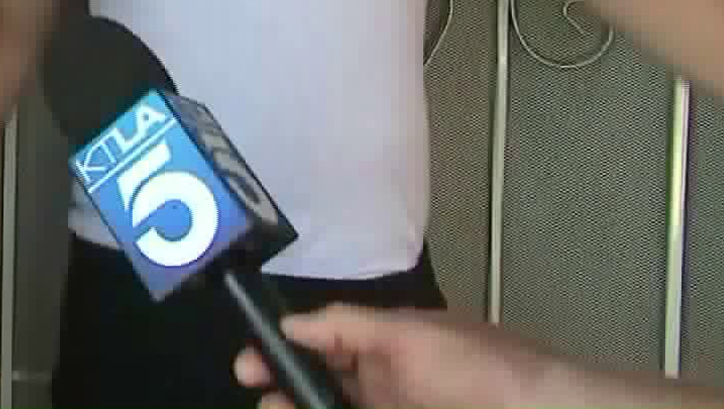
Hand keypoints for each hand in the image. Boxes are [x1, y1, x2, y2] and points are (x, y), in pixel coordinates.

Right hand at [234, 304, 556, 408]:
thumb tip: (290, 323)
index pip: (318, 343)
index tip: (248, 366)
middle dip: (284, 391)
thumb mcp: (408, 334)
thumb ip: (346, 326)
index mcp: (383, 345)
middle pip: (318, 387)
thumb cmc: (475, 368)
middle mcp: (382, 383)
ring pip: (334, 406)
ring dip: (300, 407)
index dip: (281, 351)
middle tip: (264, 399)